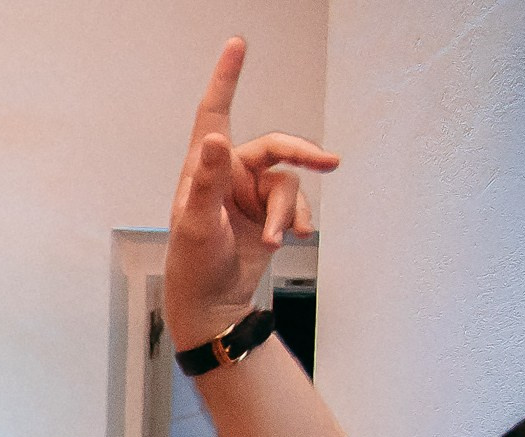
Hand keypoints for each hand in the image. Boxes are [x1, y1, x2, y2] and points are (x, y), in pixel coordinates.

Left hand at [163, 39, 338, 348]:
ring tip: (280, 239)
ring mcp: (249, 194)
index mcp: (202, 169)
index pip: (215, 114)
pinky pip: (295, 203)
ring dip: (288, 210)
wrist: (213, 305)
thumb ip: (206, 182)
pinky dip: (296, 219)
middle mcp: (227, 175)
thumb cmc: (194, 266)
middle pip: (275, 147)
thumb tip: (215, 140)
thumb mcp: (198, 225)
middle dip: (302, 154)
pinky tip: (289, 239)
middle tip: (330, 162)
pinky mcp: (268, 213)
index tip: (237, 43)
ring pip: (288, 182)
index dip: (227, 78)